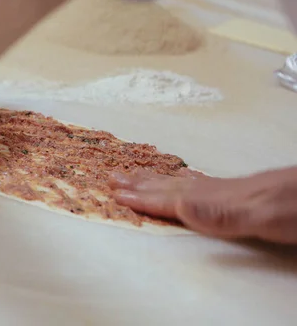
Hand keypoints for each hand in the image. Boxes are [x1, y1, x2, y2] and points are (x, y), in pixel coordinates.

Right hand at [109, 167, 296, 244]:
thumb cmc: (294, 208)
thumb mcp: (262, 217)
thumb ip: (220, 214)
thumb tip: (179, 205)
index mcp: (216, 200)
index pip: (172, 200)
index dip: (143, 198)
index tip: (116, 195)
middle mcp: (216, 192)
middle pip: (171, 187)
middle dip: (140, 184)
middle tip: (113, 178)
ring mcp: (226, 190)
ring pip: (181, 183)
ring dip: (155, 180)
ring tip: (133, 174)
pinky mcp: (236, 192)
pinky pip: (197, 183)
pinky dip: (179, 181)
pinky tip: (179, 181)